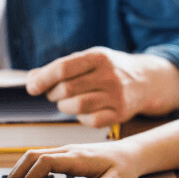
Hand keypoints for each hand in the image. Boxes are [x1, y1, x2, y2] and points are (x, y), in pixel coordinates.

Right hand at [2, 140, 140, 177]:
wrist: (133, 154)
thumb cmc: (126, 167)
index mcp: (79, 158)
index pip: (46, 161)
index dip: (30, 177)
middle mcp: (70, 152)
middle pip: (33, 155)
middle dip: (17, 174)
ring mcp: (67, 152)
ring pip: (35, 156)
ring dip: (20, 171)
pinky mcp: (68, 156)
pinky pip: (42, 159)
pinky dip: (29, 170)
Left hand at [26, 47, 178, 126]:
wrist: (146, 80)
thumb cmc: (110, 69)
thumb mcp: (89, 59)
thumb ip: (61, 67)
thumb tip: (32, 79)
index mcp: (99, 57)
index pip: (63, 68)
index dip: (43, 79)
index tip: (33, 87)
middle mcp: (109, 75)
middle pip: (67, 89)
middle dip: (53, 93)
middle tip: (55, 93)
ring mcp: (117, 95)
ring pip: (76, 106)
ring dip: (65, 106)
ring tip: (69, 102)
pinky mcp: (121, 113)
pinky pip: (90, 121)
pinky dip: (81, 118)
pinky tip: (85, 111)